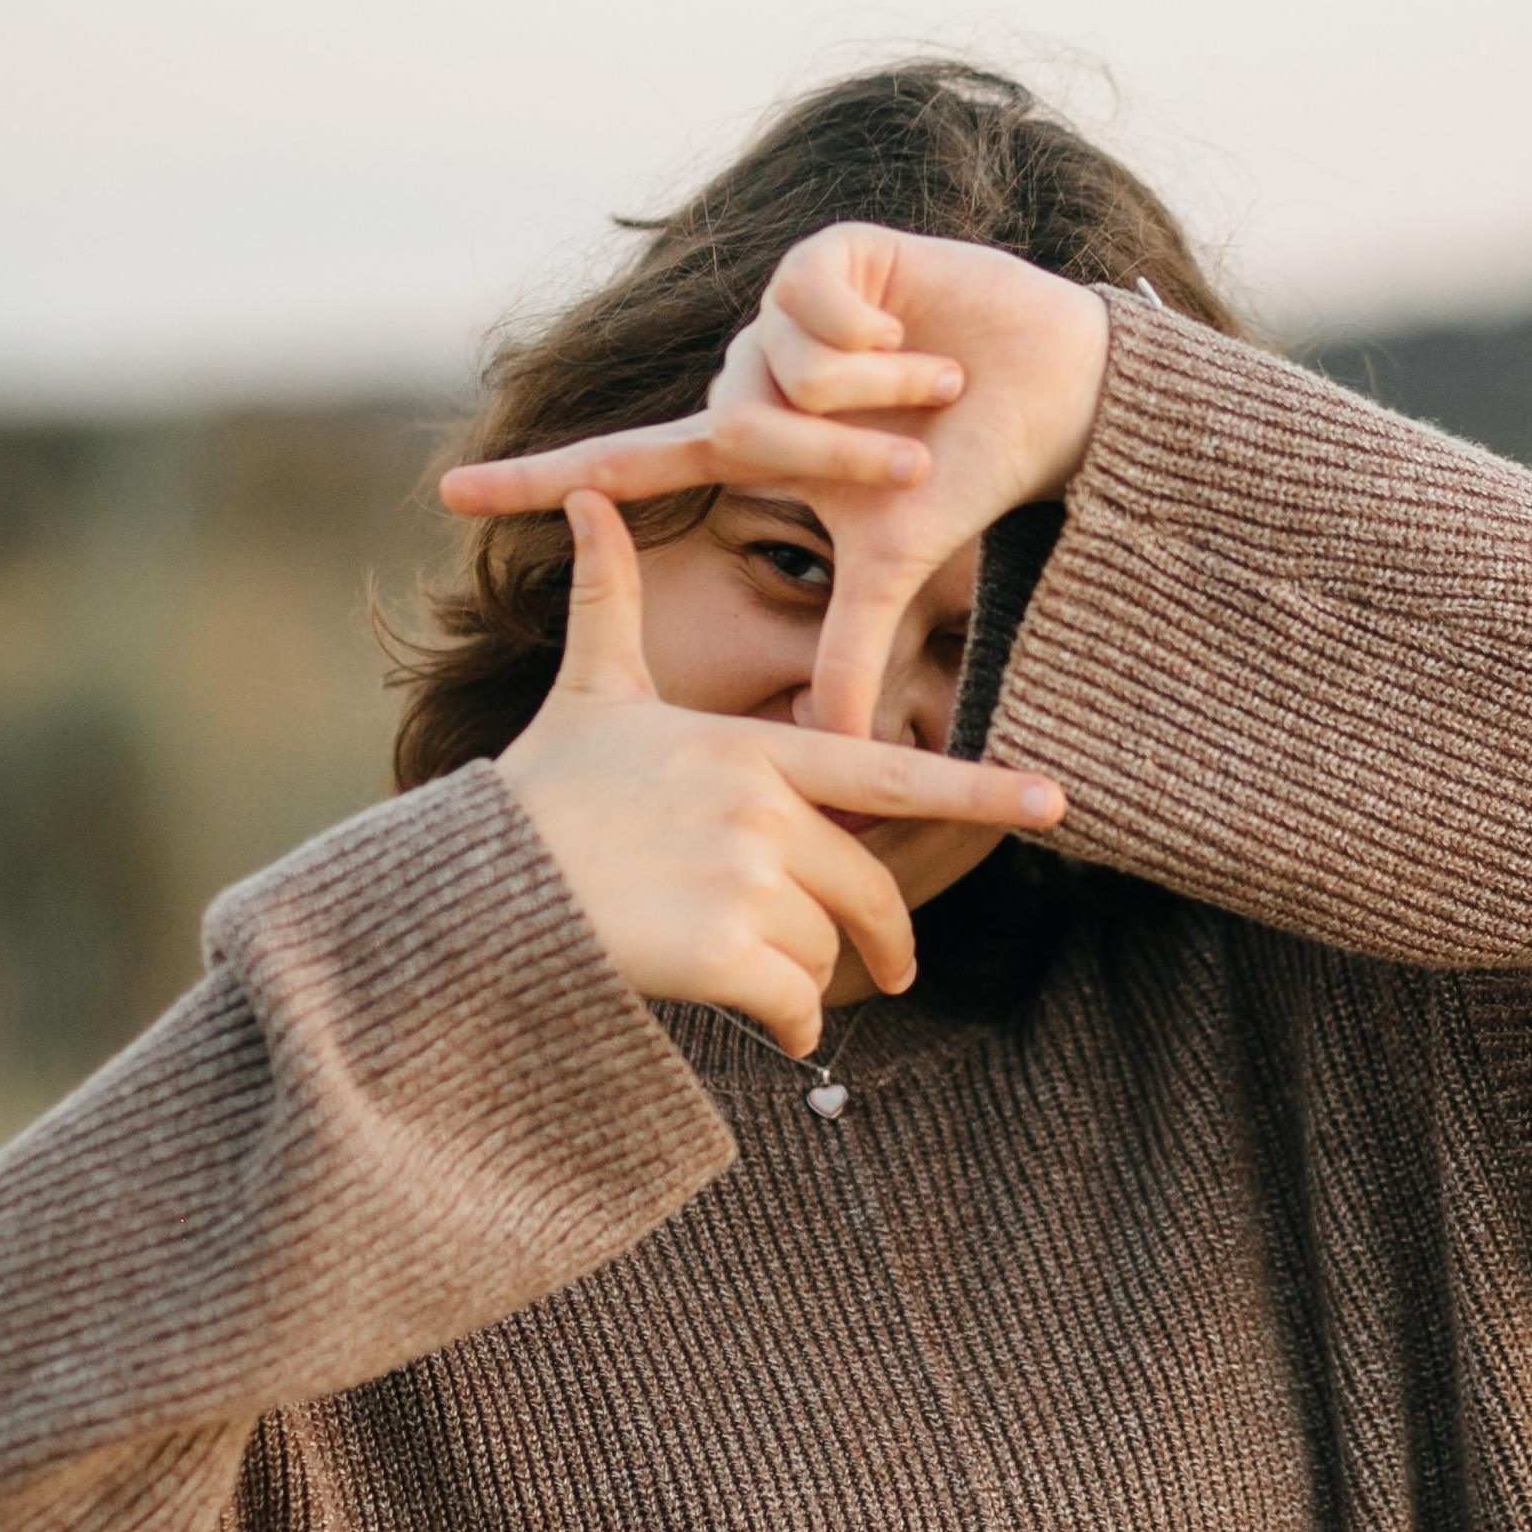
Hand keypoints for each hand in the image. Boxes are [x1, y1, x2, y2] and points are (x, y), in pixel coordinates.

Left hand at [445, 229, 1111, 733]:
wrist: (1056, 396)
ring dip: (874, 395)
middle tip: (916, 463)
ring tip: (936, 385)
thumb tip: (825, 755)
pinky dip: (879, 337)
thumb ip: (846, 651)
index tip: (448, 499)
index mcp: (748, 442)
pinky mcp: (825, 252)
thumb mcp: (896, 569)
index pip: (625, 466)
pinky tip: (923, 331)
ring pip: (780, 372)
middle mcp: (749, 372)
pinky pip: (811, 307)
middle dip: (835, 459)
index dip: (540, 484)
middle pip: (735, 430)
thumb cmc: (970, 474)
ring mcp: (782, 309)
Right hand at [497, 491, 1066, 1055]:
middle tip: (892, 973)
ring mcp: (745, 880)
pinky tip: (759, 1027)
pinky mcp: (724, 951)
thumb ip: (608, 602)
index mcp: (750, 752)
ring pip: (826, 953)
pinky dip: (787, 1025)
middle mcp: (762, 809)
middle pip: (867, 891)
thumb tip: (585, 503)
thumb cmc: (537, 795)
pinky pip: (797, 1004)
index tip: (1052, 801)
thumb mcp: (586, 694)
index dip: (979, 788)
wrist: (478, 886)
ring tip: (743, 971)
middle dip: (882, 940)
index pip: (889, 773)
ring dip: (801, 979)